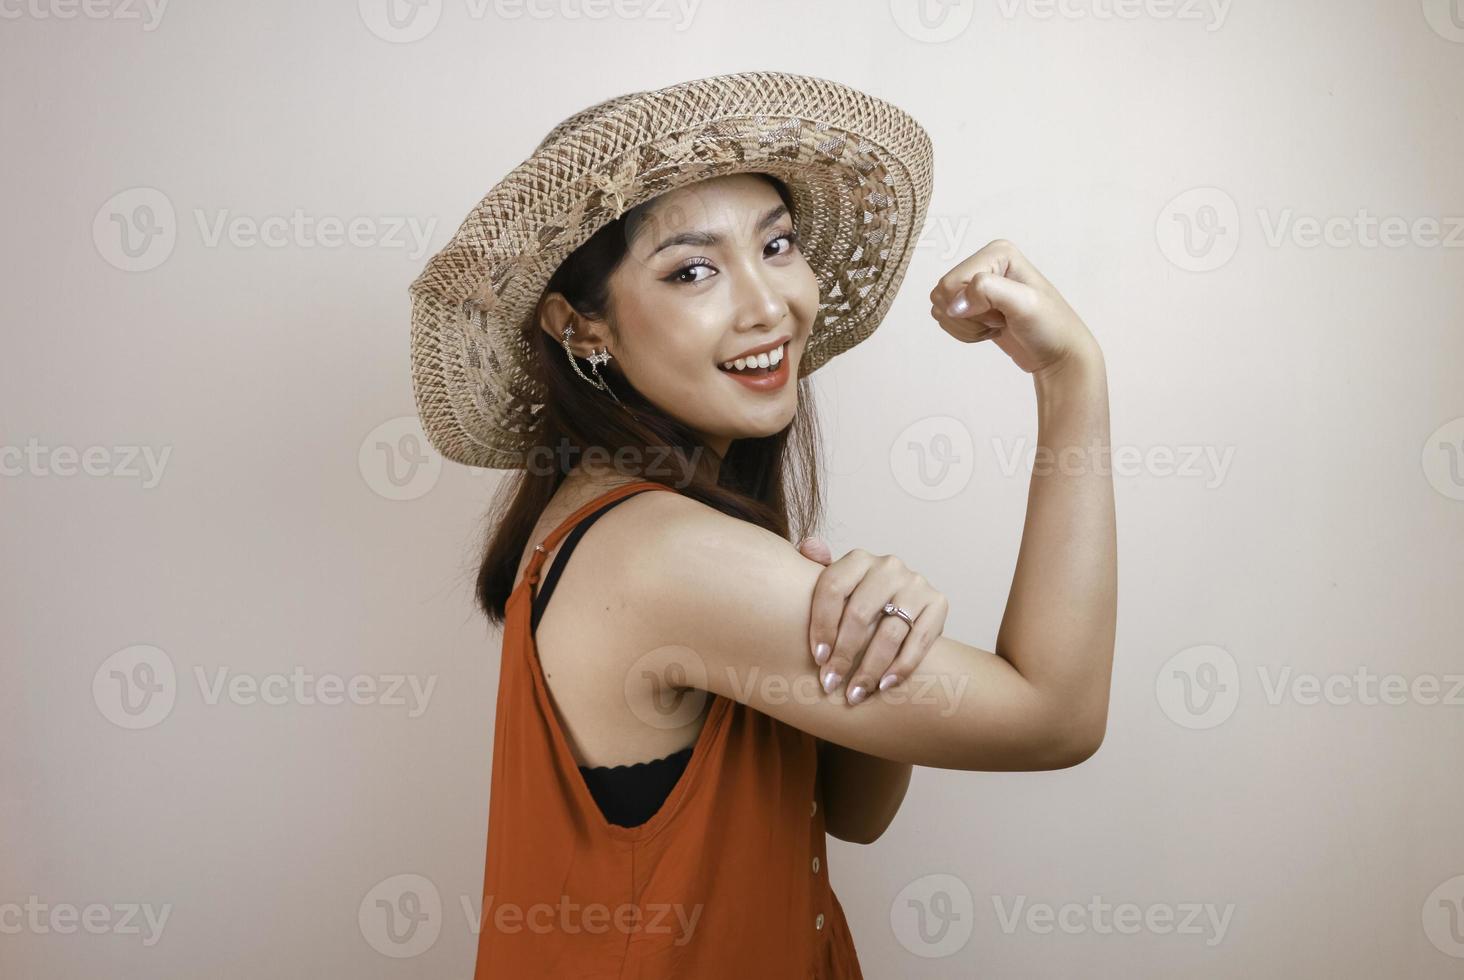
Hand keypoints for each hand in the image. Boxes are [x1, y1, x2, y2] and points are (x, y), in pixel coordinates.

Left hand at [797, 537, 948, 705]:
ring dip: (869, 669)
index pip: (833, 588)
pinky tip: (884, 685)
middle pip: (859, 614)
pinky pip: (918, 641)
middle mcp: (889, 566)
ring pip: (888, 632)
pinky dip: (901, 668)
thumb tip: (808, 547)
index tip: (817, 658)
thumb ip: (819, 568)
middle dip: (843, 655)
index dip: (822, 625)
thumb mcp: (839, 584)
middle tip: (831, 683)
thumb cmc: (859, 600)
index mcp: (858, 559)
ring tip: (855, 693)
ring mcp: (915, 584)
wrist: (903, 605)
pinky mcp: (938, 603)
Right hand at [928, 238, 1100, 377]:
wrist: (1057, 354)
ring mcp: (976, 285)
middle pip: (943, 294)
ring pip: (942, 309)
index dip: (973, 306)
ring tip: (997, 324)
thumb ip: (988, 292)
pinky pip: (946, 320)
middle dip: (969, 317)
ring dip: (967, 327)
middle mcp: (984, 263)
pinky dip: (965, 333)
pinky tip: (991, 330)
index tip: (1004, 311)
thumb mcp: (1025, 303)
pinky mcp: (972, 305)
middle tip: (1000, 318)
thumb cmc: (1050, 327)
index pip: (952, 282)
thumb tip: (954, 304)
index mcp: (996, 252)